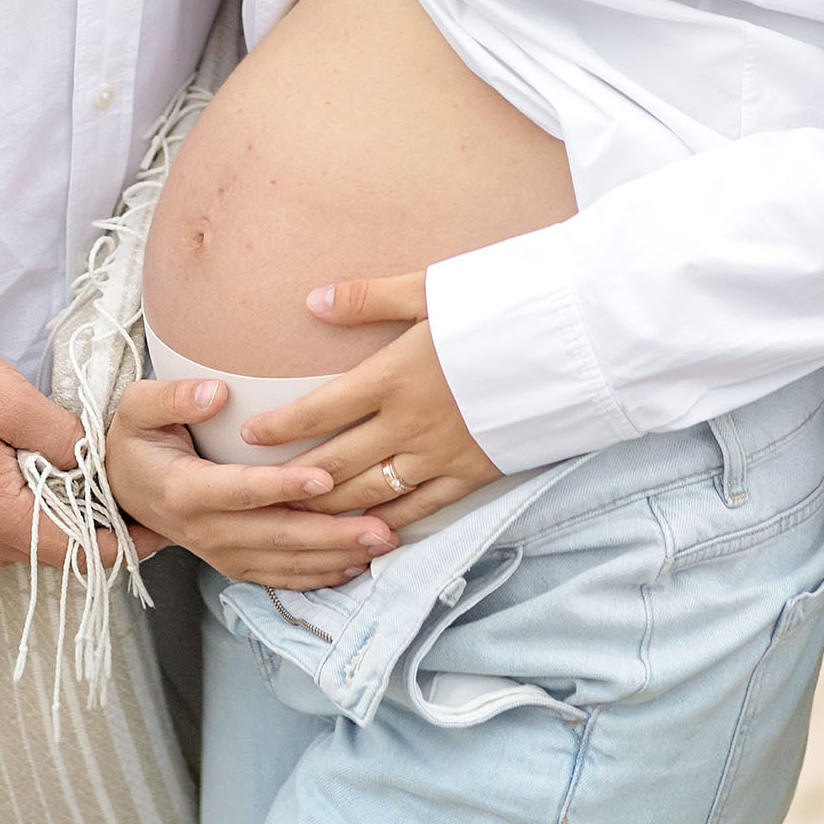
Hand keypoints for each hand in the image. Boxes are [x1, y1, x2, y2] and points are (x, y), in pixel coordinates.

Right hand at [0, 322, 118, 567]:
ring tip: (87, 478)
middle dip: (90, 527)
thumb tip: (97, 464)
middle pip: (46, 550)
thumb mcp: (13, 402)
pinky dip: (21, 506)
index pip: (73, 553)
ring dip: (53, 514)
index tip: (155, 526)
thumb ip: (64, 439)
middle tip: (127, 492)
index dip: (121, 543)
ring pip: (18, 537)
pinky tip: (34, 471)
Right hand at [107, 377, 396, 587]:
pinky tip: (355, 567)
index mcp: (184, 491)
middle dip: (330, 533)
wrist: (118, 488)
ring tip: (382, 544)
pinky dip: (318, 577)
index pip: (241, 490)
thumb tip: (215, 391)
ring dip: (335, 557)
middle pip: (275, 536)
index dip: (282, 487)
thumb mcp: (137, 408)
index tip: (324, 478)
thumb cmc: (134, 440)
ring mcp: (219, 553)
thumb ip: (172, 398)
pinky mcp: (232, 564)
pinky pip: (279, 578)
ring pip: (284, 563)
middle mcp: (204, 530)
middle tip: (380, 526)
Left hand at [241, 274, 500, 532]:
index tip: (250, 436)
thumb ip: (370, 298)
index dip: (281, 427)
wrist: (572, 343)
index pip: (320, 409)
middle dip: (295, 480)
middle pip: (337, 462)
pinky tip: (366, 532)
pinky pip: (420, 509)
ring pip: (372, 493)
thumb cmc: (501, 306)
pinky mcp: (474, 474)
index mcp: (394, 375)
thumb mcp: (431, 291)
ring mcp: (441, 454)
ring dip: (332, 508)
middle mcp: (410, 422)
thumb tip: (314, 301)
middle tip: (260, 491)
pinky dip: (386, 523)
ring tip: (301, 517)